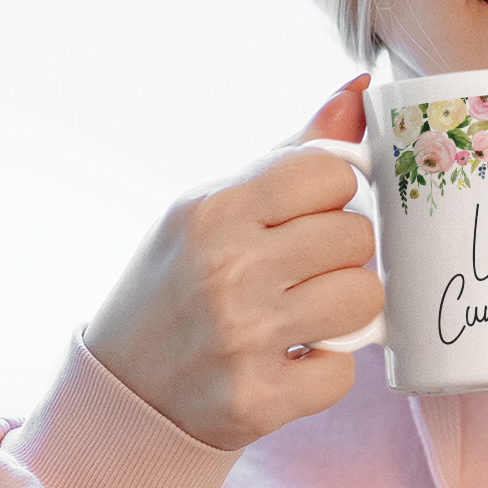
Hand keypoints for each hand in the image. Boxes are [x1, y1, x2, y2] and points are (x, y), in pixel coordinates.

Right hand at [84, 78, 382, 449]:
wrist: (123, 390)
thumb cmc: (180, 282)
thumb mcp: (215, 208)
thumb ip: (293, 153)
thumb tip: (362, 88)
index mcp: (213, 209)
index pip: (330, 171)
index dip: (332, 194)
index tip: (307, 216)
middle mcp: (226, 268)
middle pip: (357, 235)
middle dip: (339, 254)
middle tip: (299, 273)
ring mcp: (241, 337)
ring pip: (364, 298)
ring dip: (344, 311)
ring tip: (302, 314)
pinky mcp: (257, 400)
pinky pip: (344, 372)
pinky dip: (324, 371)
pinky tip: (287, 361)